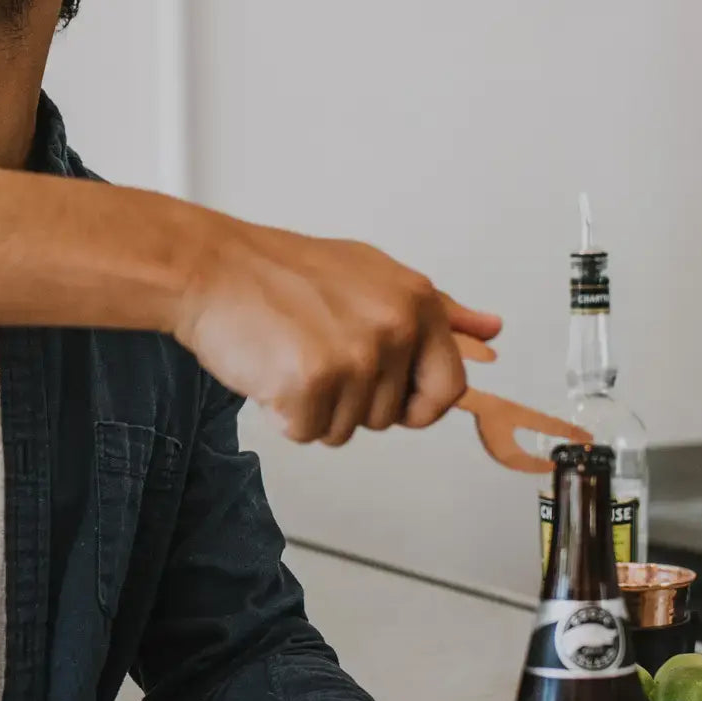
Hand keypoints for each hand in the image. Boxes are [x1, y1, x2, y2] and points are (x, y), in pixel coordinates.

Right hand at [173, 213, 501, 444]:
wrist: (211, 268)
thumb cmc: (281, 272)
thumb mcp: (373, 275)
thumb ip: (437, 309)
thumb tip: (490, 330)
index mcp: (415, 301)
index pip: (448, 386)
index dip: (416, 401)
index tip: (390, 393)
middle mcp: (394, 327)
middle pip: (391, 416)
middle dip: (352, 400)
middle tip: (318, 353)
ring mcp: (355, 356)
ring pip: (346, 429)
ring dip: (315, 407)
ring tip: (290, 355)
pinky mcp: (312, 382)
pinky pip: (308, 432)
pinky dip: (283, 413)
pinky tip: (270, 369)